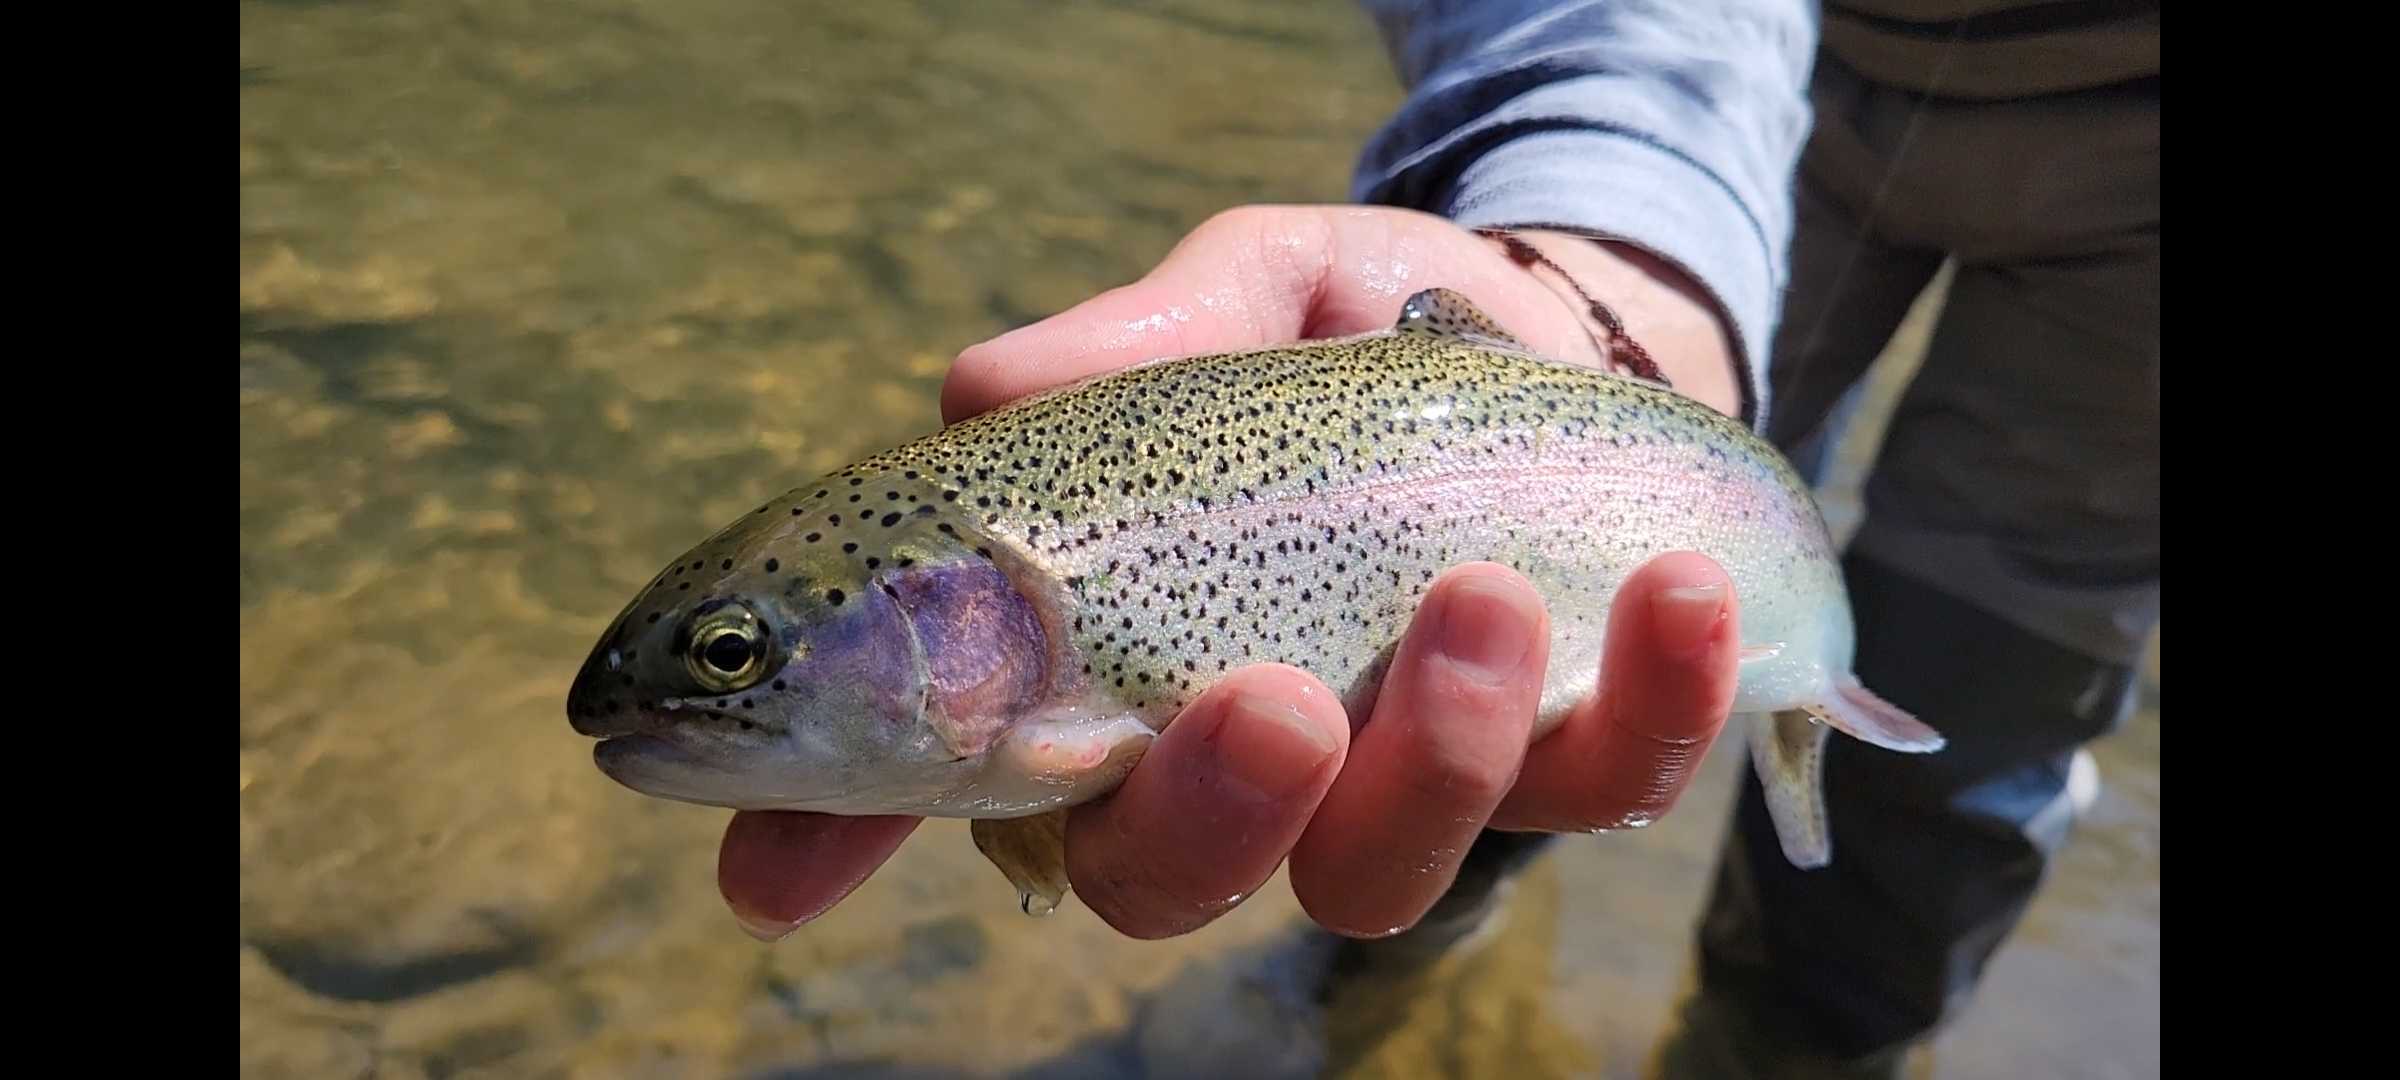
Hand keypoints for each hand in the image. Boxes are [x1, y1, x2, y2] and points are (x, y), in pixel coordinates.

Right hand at [718, 205, 1748, 940]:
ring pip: (1373, 869)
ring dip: (1436, 755)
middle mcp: (1231, 758)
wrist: (1558, 335)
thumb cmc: (1351, 327)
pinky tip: (1677, 594)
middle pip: (1163, 878)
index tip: (767, 872)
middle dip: (1211, 816)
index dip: (843, 831)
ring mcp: (1398, 776)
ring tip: (1485, 597)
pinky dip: (1651, 705)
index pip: (951, 769)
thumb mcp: (1240, 292)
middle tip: (1264, 697)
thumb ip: (1128, 344)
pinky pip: (1604, 787)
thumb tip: (984, 390)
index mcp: (1109, 662)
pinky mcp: (1570, 752)